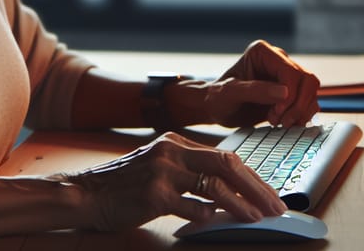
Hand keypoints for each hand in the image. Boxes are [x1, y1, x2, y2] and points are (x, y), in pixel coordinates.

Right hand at [62, 131, 286, 231]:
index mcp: (177, 142)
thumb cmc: (126, 184)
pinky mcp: (153, 194)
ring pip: (213, 185)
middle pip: (226, 165)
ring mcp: (163, 171)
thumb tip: (228, 192)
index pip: (225, 155)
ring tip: (257, 218)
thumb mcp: (160, 167)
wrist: (87, 193)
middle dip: (256, 187)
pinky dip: (206, 215)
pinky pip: (189, 206)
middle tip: (276, 206)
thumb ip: (190, 172)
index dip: (251, 176)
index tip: (269, 193)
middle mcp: (172, 150)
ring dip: (240, 204)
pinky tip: (215, 222)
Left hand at [204, 40, 319, 127]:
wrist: (218, 109)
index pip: (290, 72)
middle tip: (281, 122)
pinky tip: (286, 123)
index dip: (289, 95)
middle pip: (306, 80)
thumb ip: (255, 91)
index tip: (276, 114)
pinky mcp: (291, 91)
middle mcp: (278, 60)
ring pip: (311, 91)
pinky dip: (303, 115)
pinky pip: (309, 101)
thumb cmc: (219, 98)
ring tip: (280, 123)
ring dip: (301, 111)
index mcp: (263, 52)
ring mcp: (286, 76)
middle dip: (298, 105)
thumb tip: (285, 92)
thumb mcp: (230, 94)